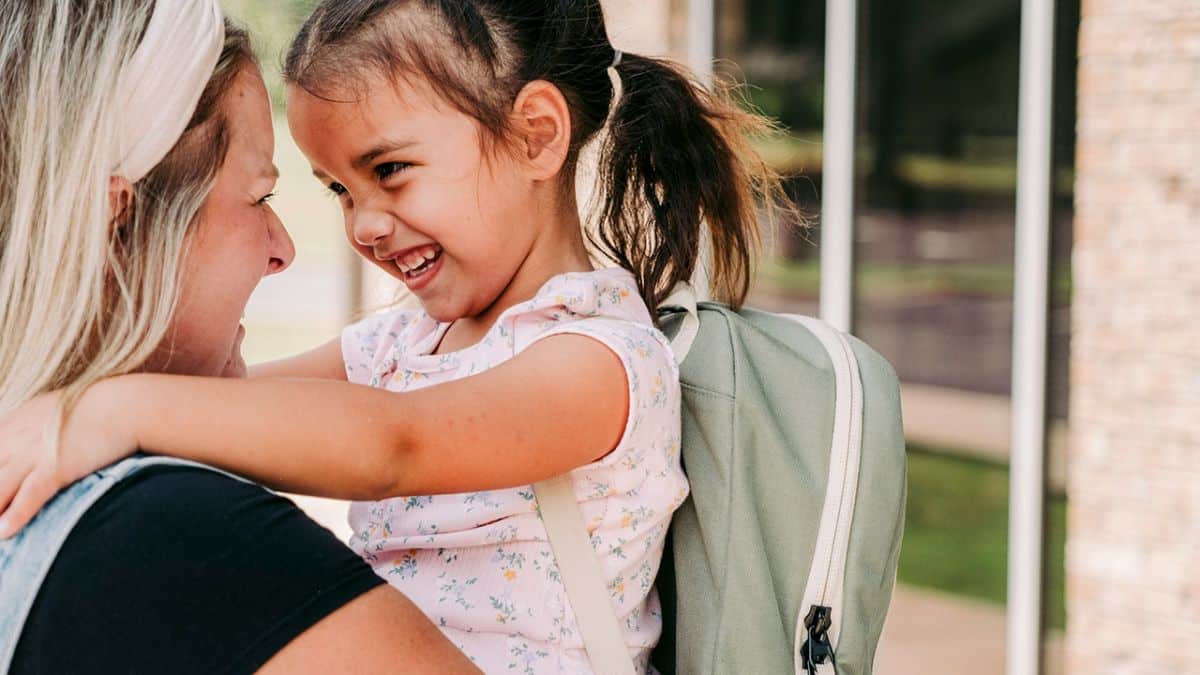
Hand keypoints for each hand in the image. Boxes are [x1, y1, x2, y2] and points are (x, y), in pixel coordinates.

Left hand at [0, 382, 136, 537]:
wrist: (125, 406)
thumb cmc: (91, 408)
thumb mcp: (47, 409)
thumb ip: (23, 426)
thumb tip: (12, 438)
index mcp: (10, 427)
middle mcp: (14, 440)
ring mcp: (33, 454)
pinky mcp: (56, 467)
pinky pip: (29, 495)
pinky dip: (16, 515)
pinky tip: (5, 532)